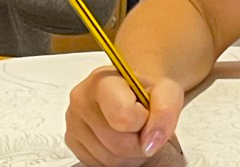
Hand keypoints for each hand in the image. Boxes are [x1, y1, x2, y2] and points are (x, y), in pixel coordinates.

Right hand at [65, 66, 184, 166]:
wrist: (134, 92)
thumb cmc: (147, 90)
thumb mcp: (167, 91)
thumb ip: (166, 111)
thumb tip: (150, 143)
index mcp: (102, 81)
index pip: (123, 116)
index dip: (143, 122)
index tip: (148, 113)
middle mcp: (81, 100)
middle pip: (117, 143)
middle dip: (140, 142)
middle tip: (146, 128)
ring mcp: (74, 123)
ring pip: (108, 159)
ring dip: (130, 154)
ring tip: (135, 133)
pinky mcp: (72, 141)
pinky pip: (98, 164)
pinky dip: (116, 159)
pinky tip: (122, 140)